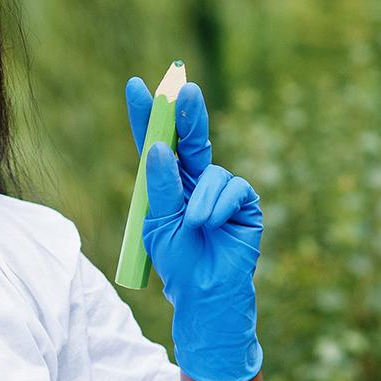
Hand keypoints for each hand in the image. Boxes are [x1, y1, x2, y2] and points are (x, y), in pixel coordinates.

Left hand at [124, 77, 264, 380]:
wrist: (204, 294)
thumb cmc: (177, 263)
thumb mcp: (159, 224)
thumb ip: (161, 186)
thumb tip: (160, 147)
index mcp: (168, 184)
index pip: (155, 143)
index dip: (147, 115)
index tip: (135, 85)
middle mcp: (195, 180)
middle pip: (189, 138)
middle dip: (186, 113)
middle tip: (183, 88)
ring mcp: (221, 190)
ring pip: (212, 170)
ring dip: (200, 197)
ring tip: (194, 225)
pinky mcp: (244, 203)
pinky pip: (233, 188)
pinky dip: (219, 205)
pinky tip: (212, 225)